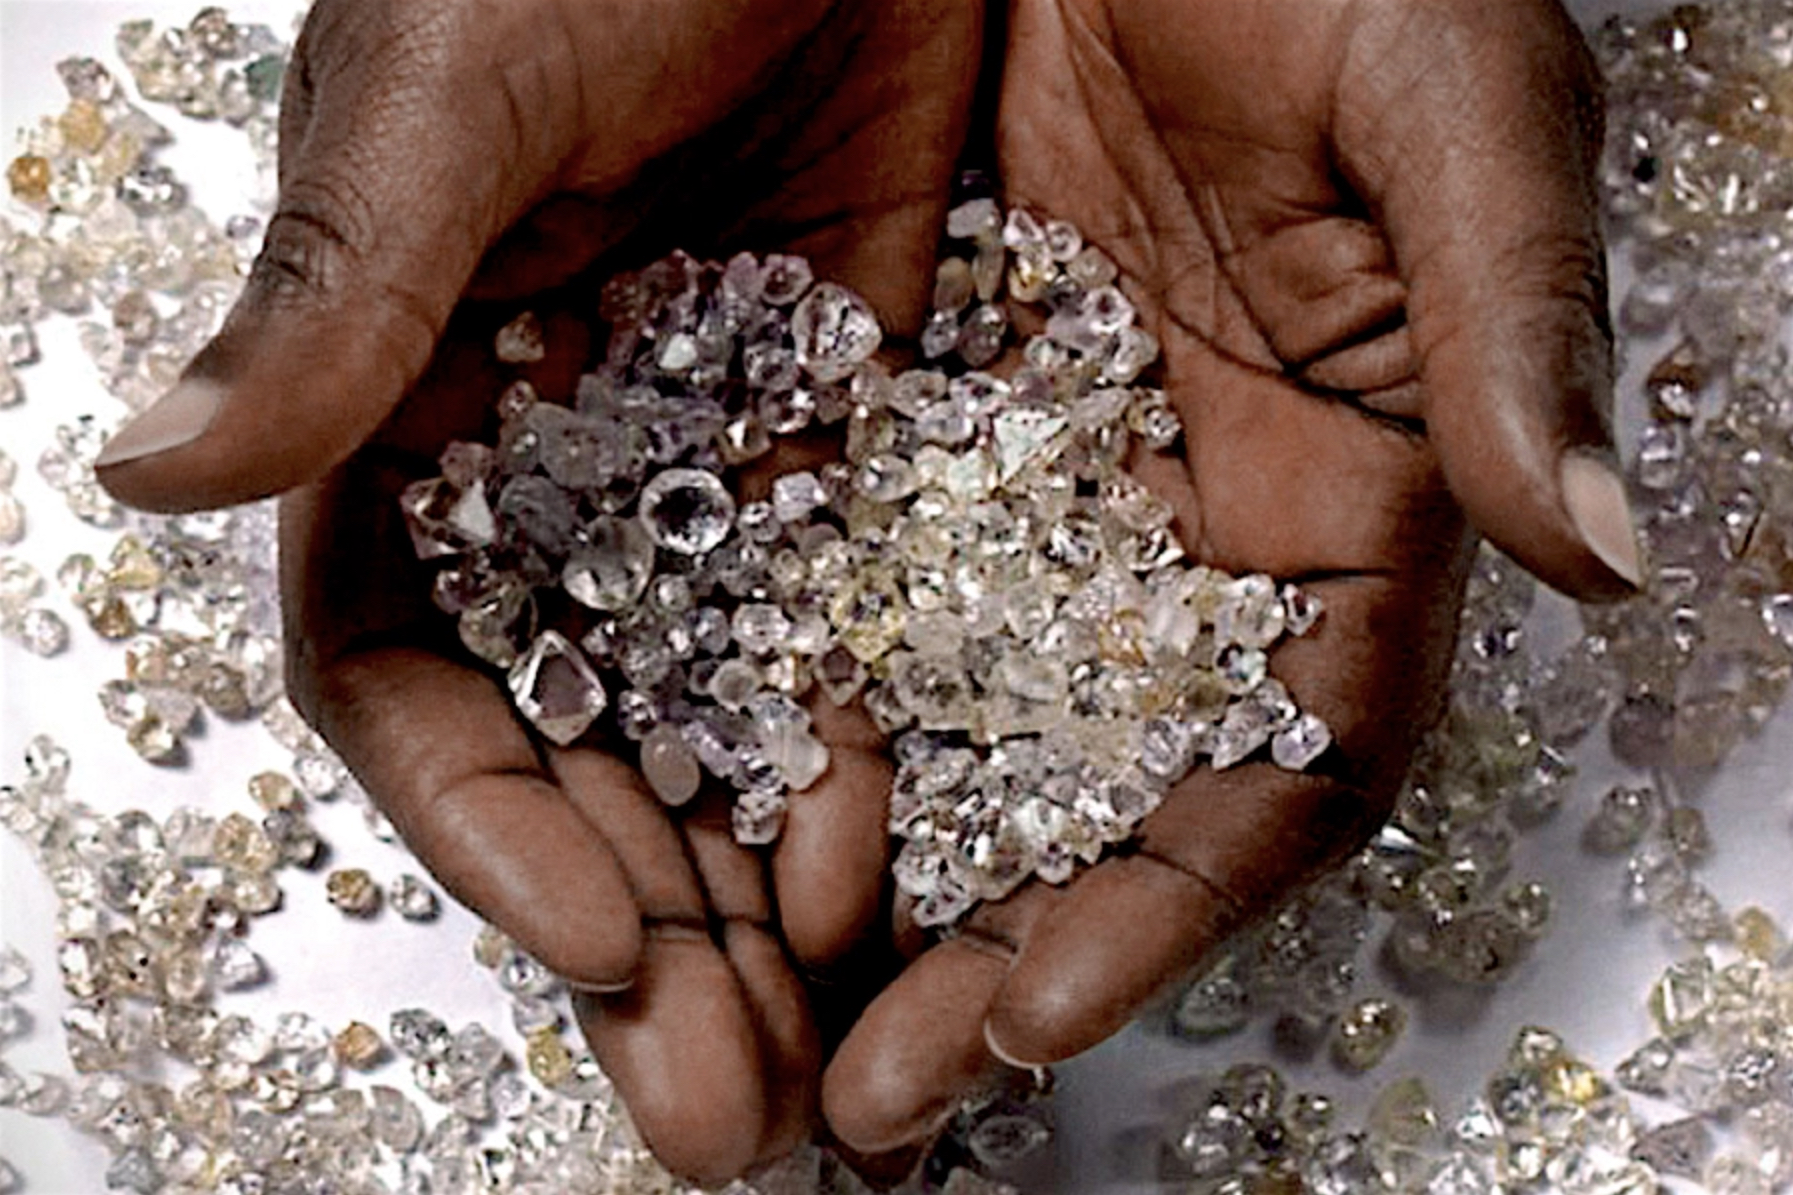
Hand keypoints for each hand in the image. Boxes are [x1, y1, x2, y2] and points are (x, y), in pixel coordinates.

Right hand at [96, 0, 983, 1180]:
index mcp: (412, 399)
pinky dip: (869, 755)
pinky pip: (852, 631)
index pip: (410, 669)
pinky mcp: (852, 428)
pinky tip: (913, 869)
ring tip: (831, 1053)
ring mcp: (707, 461)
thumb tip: (151, 467)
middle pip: (580, 745)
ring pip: (717, 721)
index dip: (488, 816)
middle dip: (640, 931)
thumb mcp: (465, 79)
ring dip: (758, 894)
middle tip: (724, 1110)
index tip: (599, 938)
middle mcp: (552, 464)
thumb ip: (343, 284)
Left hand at [822, 0, 1634, 1154]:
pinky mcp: (911, 420)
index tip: (1039, 1010)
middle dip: (990, 953)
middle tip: (863, 1093)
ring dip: (865, 880)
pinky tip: (697, 801)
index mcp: (1351, 502)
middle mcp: (1189, 532)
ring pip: (953, 729)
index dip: (1176, 902)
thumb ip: (1518, 327)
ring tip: (753, 1011)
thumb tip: (1609, 555)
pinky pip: (837, 593)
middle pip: (1095, 795)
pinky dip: (783, 710)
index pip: (1282, 764)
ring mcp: (1045, 489)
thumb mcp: (1451, 112)